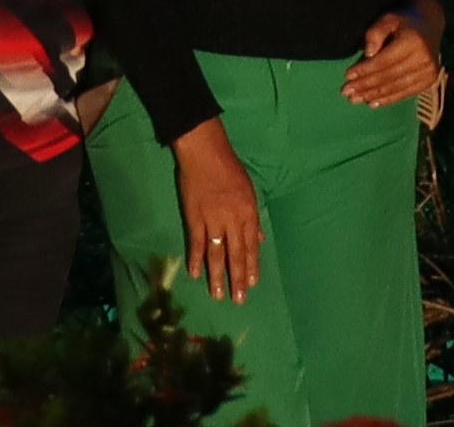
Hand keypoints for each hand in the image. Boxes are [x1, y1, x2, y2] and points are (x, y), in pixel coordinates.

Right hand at [168, 121, 265, 300]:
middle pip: (236, 254)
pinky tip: (194, 273)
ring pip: (216, 253)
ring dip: (217, 275)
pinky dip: (195, 258)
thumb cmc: (230, 169)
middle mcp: (233, 220)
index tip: (252, 284)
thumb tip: (260, 238)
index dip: (251, 267)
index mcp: (248, 213)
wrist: (205, 153)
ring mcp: (212, 220)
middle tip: (238, 299)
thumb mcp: (249, 191)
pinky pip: (196, 242)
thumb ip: (253, 218)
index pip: (251, 246)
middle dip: (237, 279)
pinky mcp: (194, 217)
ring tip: (218, 295)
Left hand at [334, 6, 445, 113]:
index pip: (385, 60)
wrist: (430, 25)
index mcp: (414, 42)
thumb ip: (376, 32)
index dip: (365, 69)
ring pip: (396, 88)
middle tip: (346, 92)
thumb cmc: (404, 21)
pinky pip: (405, 93)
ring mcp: (429, 72)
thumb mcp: (388, 18)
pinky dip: (388, 99)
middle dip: (366, 85)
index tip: (347, 75)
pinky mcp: (429, 81)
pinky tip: (373, 103)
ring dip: (374, 95)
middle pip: (389, 76)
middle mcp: (424, 59)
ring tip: (355, 99)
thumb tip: (368, 53)